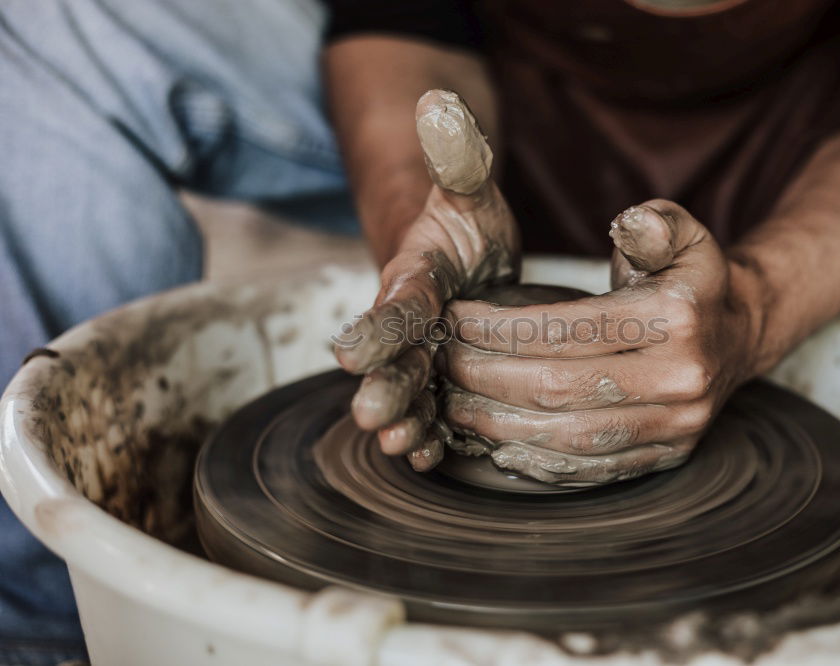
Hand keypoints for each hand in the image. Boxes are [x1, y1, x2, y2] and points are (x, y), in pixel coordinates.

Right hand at [334, 90, 519, 470]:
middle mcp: (410, 324)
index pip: (394, 301)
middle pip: (395, 357)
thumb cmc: (467, 225)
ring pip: (411, 392)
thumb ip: (457, 157)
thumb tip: (442, 104)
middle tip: (373, 416)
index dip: (377, 325)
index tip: (353, 351)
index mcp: (413, 276)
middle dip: (384, 385)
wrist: (468, 261)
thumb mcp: (468, 189)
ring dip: (405, 420)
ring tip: (402, 447)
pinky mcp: (446, 382)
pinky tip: (431, 459)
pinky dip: (433, 435)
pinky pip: (437, 411)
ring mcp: (426, 357)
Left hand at [438, 200, 763, 484]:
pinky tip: (498, 447)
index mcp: (677, 318)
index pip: (568, 328)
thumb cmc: (689, 281)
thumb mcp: (682, 234)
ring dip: (500, 425)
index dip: (500, 327)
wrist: (738, 336)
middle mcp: (682, 378)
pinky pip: (593, 471)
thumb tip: (627, 223)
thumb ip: (653, 223)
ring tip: (454, 405)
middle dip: (486, 377)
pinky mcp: (667, 457)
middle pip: (561, 388)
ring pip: (570, 438)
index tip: (453, 317)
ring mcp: (677, 426)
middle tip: (442, 363)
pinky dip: (539, 464)